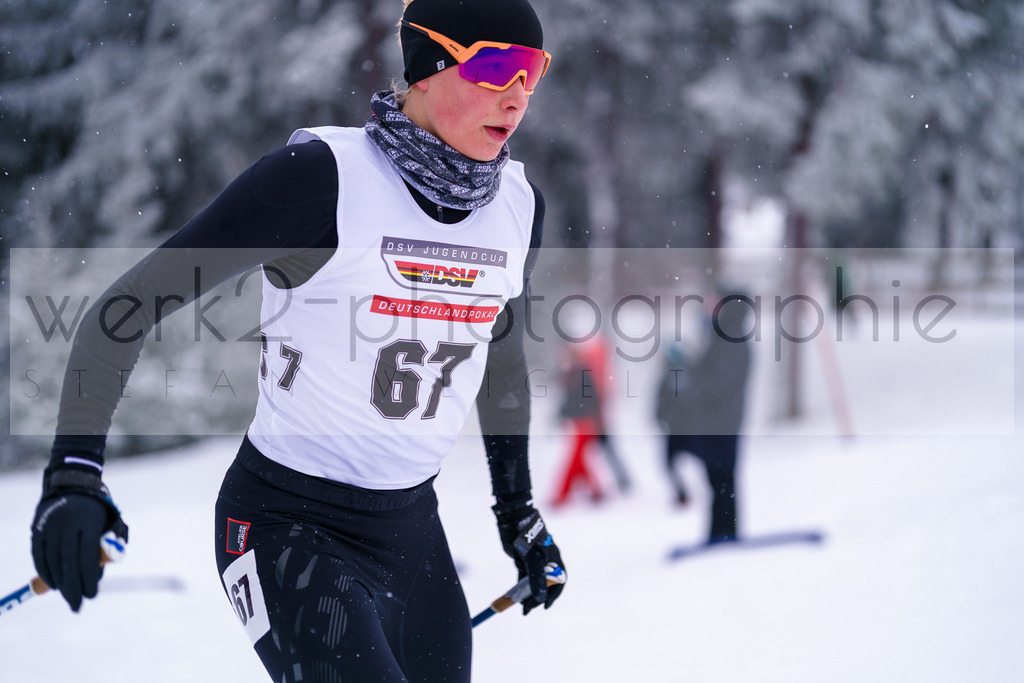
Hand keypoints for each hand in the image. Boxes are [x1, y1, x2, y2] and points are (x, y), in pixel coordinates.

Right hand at [31, 469, 127, 611]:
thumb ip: (108, 547)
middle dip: (73, 586)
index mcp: (90, 522)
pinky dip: (45, 572)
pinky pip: (39, 556)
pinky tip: (53, 584)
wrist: (73, 485)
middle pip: (69, 561)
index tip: (92, 595)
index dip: (89, 577)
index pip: (88, 555)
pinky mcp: (37, 529)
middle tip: (77, 606)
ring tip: (68, 596)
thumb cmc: (98, 512)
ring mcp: (51, 526)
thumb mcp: (111, 523)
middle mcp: (68, 524)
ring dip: (59, 583)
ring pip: (52, 560)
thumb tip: (97, 576)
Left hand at [493, 499, 565, 613]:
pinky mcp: (522, 558)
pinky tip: (515, 596)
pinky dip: (520, 586)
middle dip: (537, 598)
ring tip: (521, 607)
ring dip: (527, 595)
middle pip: (545, 584)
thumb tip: (540, 598)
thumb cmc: (526, 534)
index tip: (545, 607)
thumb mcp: (532, 558)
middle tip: (527, 609)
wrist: (513, 516)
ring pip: (533, 581)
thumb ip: (536, 578)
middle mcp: (545, 560)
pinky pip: (523, 576)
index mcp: (554, 558)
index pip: (558, 581)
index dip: (553, 595)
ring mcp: (534, 559)